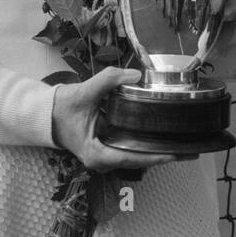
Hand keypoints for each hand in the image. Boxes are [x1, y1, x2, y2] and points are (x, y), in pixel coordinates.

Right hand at [50, 67, 184, 171]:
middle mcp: (102, 161)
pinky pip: (130, 149)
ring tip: (182, 145)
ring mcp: (105, 156)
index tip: (176, 154)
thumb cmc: (62, 107)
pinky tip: (162, 138)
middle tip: (189, 150)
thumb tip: (136, 75)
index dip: (156, 156)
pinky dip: (146, 144)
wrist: (45, 113)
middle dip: (163, 155)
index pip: (133, 158)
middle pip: (139, 161)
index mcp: (97, 155)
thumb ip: (109, 80)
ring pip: (136, 156)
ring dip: (156, 151)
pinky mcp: (107, 148)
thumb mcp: (85, 92)